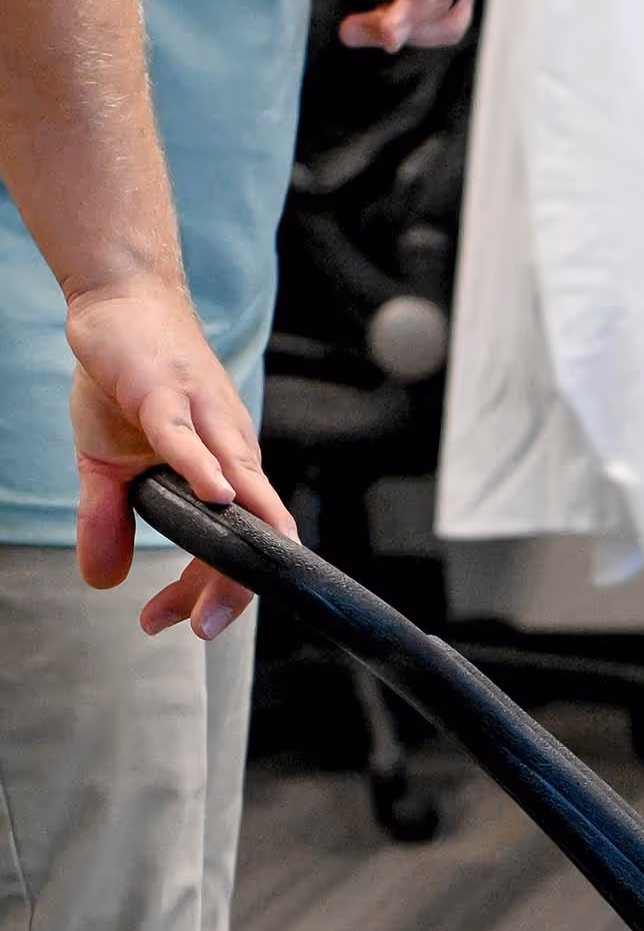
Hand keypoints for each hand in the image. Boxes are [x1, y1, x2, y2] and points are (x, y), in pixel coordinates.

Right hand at [66, 278, 297, 637]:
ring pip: (240, 485)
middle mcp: (231, 450)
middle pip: (253, 532)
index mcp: (223, 473)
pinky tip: (217, 496)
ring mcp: (207, 419)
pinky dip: (203, 466)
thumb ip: (109, 521)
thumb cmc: (130, 378)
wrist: (124, 302)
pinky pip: (190, 434)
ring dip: (238, 537)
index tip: (174, 624)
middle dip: (235, 587)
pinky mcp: (172, 391)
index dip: (209, 593)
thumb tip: (103, 580)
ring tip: (234, 584)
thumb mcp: (108, 462)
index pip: (233, 550)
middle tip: (202, 628)